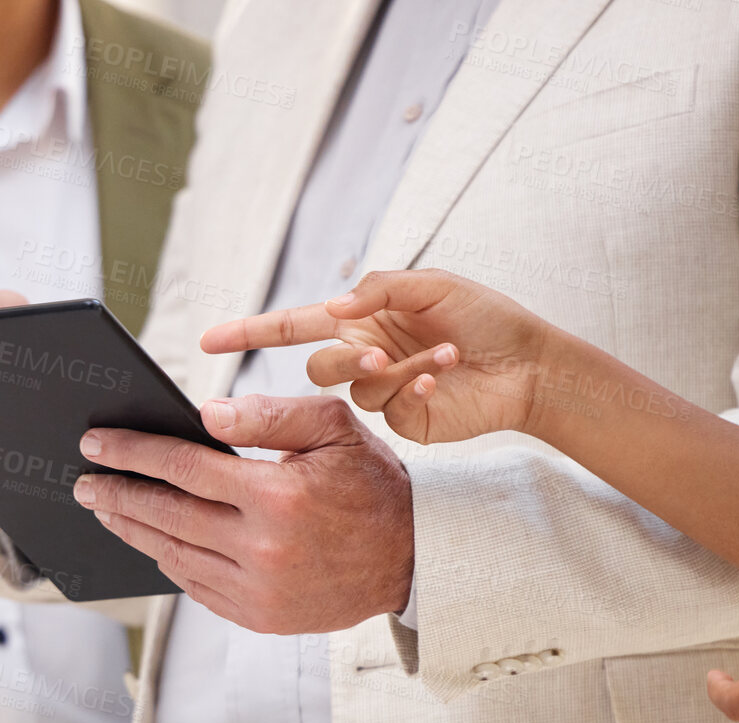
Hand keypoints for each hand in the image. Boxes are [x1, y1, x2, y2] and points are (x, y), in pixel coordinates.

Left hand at [73, 394, 412, 634]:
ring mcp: (258, 590)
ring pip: (173, 555)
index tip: (95, 443)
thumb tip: (205, 414)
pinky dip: (168, 560)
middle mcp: (262, 549)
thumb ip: (269, 414)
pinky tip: (153, 539)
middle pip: (165, 516)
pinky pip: (195, 586)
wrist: (412, 559)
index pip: (182, 468)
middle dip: (115, 494)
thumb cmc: (372, 484)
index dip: (131, 453)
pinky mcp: (259, 616)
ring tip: (106, 507)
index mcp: (277, 497)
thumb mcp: (334, 429)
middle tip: (83, 480)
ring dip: (133, 529)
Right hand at [199, 269, 559, 445]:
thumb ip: (377, 289)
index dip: (249, 333)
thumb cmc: (485, 317)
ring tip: (443, 354)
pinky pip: (389, 409)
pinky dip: (414, 389)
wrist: (531, 362)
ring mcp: (383, 394)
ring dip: (397, 370)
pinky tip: (442, 376)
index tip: (207, 340)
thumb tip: (335, 310)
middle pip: (318, 368)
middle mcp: (365, 358)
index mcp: (362, 321)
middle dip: (345, 360)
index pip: (291, 327)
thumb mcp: (430, 284)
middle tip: (381, 355)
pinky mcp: (405, 422)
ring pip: (357, 390)